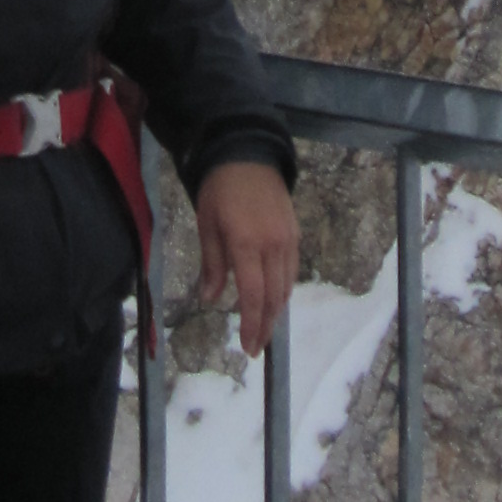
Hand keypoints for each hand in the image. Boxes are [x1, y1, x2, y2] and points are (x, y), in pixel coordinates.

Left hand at [195, 159, 298, 359]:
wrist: (248, 154)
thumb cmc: (219, 190)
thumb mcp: (206, 225)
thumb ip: (212, 264)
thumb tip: (209, 299)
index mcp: (247, 244)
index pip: (253, 295)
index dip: (252, 325)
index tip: (248, 347)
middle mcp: (273, 246)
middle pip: (274, 297)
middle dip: (266, 326)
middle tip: (256, 347)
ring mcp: (288, 240)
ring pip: (286, 287)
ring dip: (276, 312)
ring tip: (264, 329)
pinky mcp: (295, 234)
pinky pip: (292, 271)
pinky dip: (284, 291)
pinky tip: (274, 300)